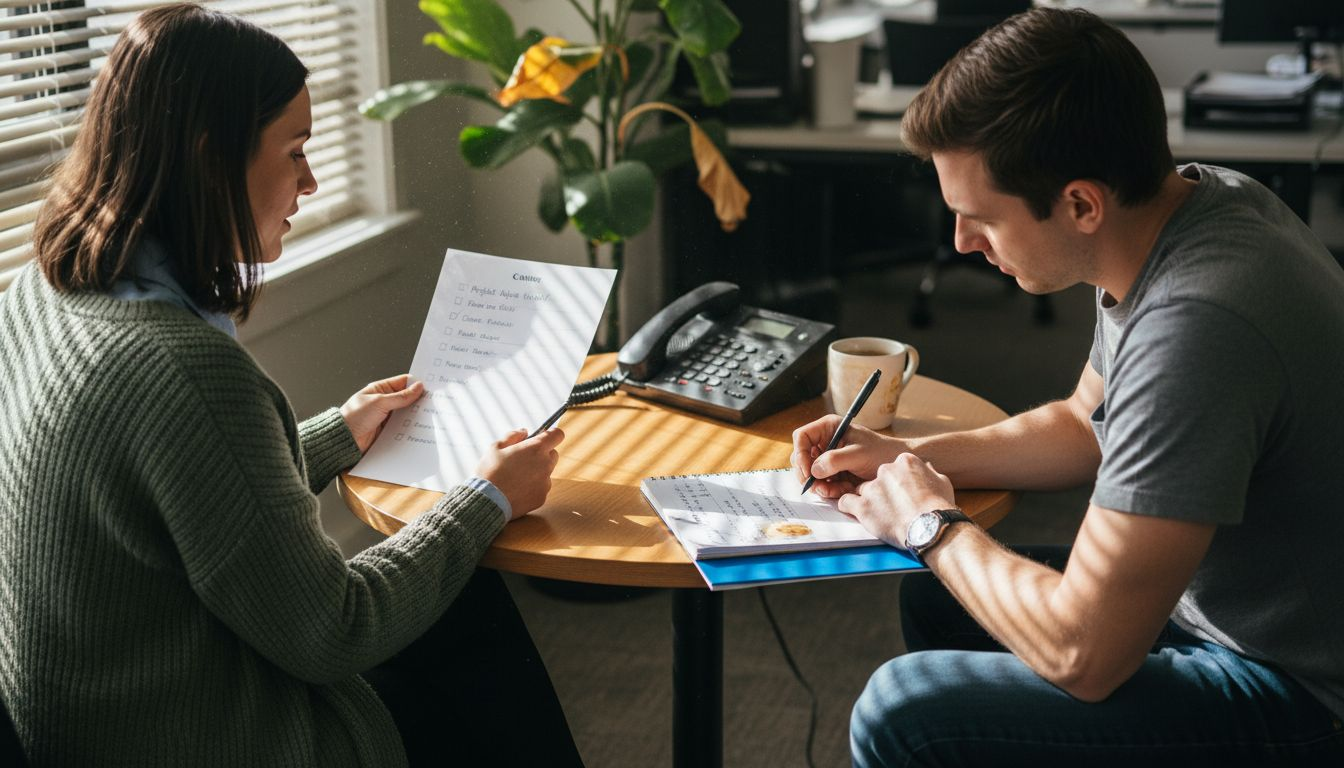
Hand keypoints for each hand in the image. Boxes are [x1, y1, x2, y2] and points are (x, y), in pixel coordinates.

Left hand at [340, 374, 424, 452]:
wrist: (345, 440)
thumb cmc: (354, 417)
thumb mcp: (380, 402)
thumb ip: (401, 396)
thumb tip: (417, 387)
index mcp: (380, 389)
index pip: (402, 382)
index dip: (416, 383)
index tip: (429, 387)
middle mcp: (384, 401)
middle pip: (406, 397)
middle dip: (418, 400)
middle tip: (433, 401)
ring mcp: (387, 416)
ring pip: (406, 412)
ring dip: (415, 414)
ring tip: (428, 414)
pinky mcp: (388, 429)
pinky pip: (403, 425)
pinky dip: (410, 426)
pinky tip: (418, 427)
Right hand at [474, 428, 564, 518]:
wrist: (487, 501)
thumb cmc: (490, 472)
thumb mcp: (496, 447)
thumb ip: (513, 436)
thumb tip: (524, 431)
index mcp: (536, 448)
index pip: (557, 435)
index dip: (551, 434)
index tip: (542, 436)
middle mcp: (545, 464)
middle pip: (553, 454)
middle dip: (542, 453)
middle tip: (523, 458)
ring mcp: (545, 482)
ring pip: (547, 472)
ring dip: (537, 471)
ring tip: (517, 477)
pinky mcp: (542, 497)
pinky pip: (541, 487)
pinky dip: (533, 486)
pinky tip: (517, 489)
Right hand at [790, 414, 905, 497]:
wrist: (895, 466)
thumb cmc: (882, 452)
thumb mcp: (859, 454)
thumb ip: (835, 460)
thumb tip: (814, 470)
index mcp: (828, 428)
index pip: (802, 437)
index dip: (800, 454)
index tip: (809, 471)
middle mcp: (825, 442)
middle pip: (801, 458)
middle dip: (809, 475)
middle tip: (820, 487)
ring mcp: (827, 458)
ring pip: (809, 474)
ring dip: (821, 485)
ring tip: (840, 489)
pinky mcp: (832, 473)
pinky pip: (820, 484)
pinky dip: (829, 490)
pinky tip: (845, 489)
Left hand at [837, 453, 956, 546]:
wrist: (931, 527)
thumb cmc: (939, 507)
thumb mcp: (942, 482)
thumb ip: (930, 473)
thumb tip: (927, 467)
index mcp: (905, 462)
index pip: (893, 468)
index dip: (895, 482)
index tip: (898, 492)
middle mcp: (886, 470)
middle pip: (876, 478)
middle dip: (881, 491)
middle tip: (889, 506)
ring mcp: (872, 488)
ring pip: (861, 490)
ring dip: (867, 500)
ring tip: (877, 514)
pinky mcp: (862, 506)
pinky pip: (846, 502)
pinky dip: (849, 507)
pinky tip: (856, 513)